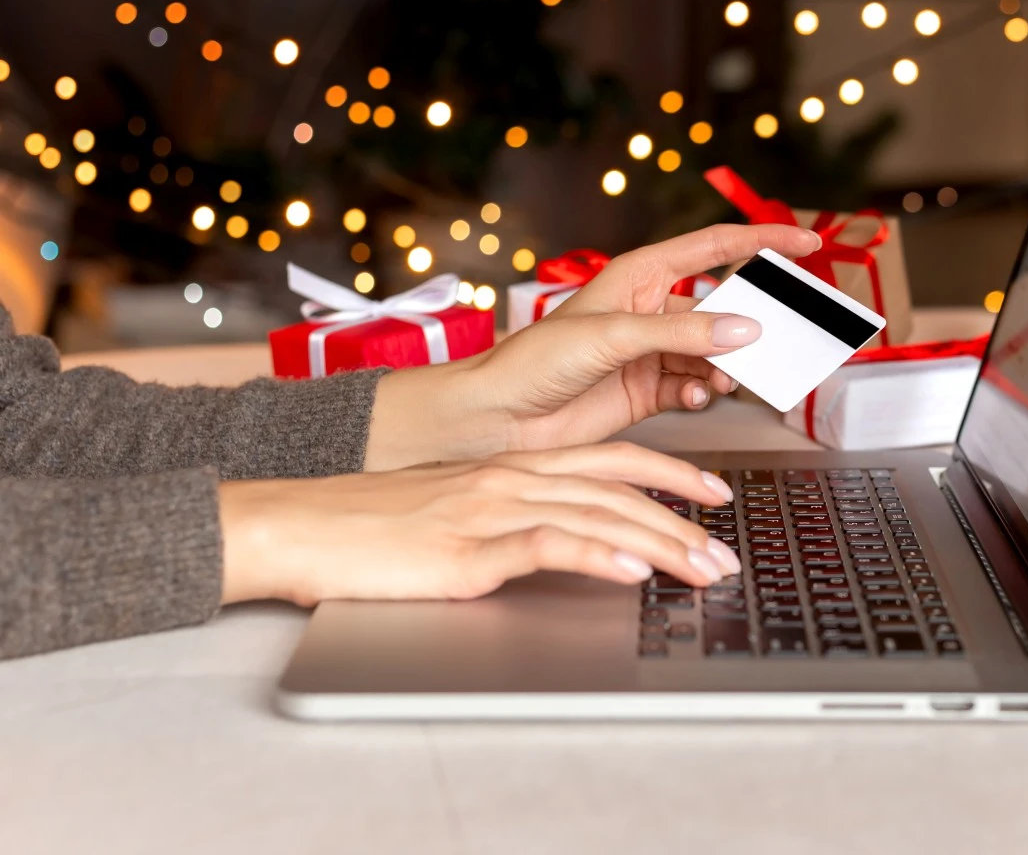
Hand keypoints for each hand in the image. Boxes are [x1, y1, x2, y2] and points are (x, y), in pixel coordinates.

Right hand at [219, 442, 741, 606]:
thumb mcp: (457, 513)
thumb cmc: (371, 525)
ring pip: (600, 512)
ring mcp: (491, 508)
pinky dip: (598, 553)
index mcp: (513, 466)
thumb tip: (564, 540)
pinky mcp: (467, 546)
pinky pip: (548, 543)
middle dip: (685, 519)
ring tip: (703, 570)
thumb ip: (512, 520)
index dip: (673, 473)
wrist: (299, 525)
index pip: (613, 459)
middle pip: (622, 486)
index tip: (715, 494)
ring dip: (662, 544)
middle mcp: (511, 477)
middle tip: (726, 554)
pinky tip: (631, 570)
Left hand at [365, 223, 819, 468]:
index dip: (764, 241)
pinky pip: (698, 387)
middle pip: (724, 307)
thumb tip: (743, 330)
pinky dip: (704, 395)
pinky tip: (693, 399)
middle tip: (785, 337)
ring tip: (719, 381)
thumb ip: (682, 333)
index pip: (714, 247)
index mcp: (640, 276)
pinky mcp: (651, 392)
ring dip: (726, 368)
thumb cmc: (534, 363)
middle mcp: (651, 310)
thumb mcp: (612, 337)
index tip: (807, 244)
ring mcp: (653, 353)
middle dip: (755, 323)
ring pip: (716, 353)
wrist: (498, 419)